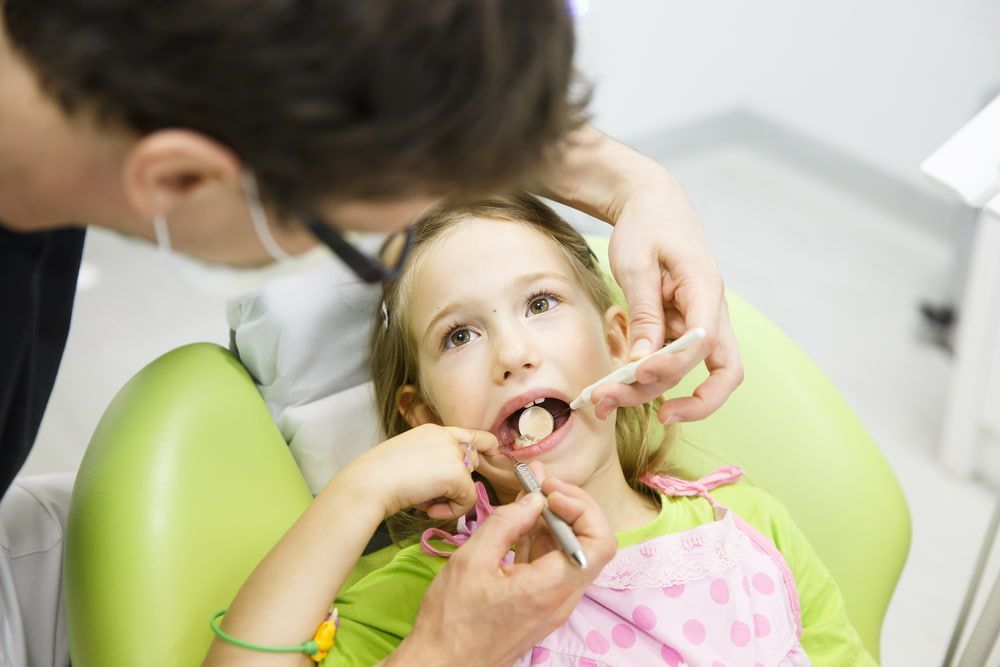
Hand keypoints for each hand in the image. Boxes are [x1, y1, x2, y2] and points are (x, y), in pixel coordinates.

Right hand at [341, 424, 498, 518]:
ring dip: (450, 499)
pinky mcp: (457, 473)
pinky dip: (451, 511)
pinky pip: (467, 500)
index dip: (485, 445)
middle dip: (458, 482)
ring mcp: (452, 453)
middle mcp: (446, 437)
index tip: (495, 453)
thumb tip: (448, 483)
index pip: (469, 434)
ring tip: (425, 503)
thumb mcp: (407, 460)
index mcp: (432, 431)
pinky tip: (430, 510)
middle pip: (472, 460)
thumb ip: (431, 462)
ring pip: (469, 483)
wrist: (368, 484)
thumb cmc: (377, 477)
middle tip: (432, 497)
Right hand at [385, 476, 615, 666]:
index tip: (549, 492)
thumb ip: (506, 523)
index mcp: (550, 588)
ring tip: (527, 496)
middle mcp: (561, 599)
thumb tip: (534, 497)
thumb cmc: (451, 620)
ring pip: (571, 553)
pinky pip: (552, 565)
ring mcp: (552, 604)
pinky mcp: (540, 606)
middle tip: (541, 486)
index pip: (598, 542)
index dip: (582, 508)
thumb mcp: (471, 561)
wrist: (441, 665)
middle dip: (570, 507)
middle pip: (590, 544)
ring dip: (554, 521)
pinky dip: (542, 539)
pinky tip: (520, 522)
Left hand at [535, 124, 741, 424]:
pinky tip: (616, 386)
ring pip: (693, 374)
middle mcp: (711, 313)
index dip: (674, 366)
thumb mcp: (637, 265)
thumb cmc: (646, 226)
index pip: (706, 343)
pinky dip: (647, 378)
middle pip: (722, 374)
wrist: (651, 203)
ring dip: (652, 392)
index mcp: (706, 290)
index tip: (637, 374)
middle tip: (617, 402)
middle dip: (680, 401)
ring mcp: (698, 323)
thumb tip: (643, 362)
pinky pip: (672, 363)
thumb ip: (644, 313)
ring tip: (604, 399)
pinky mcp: (680, 328)